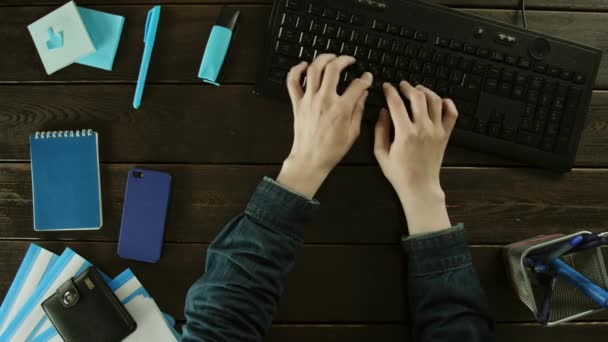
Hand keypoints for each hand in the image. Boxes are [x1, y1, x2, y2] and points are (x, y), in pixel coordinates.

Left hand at [276, 54, 372, 198]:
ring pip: (314, 70)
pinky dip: (296, 70)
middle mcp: (324, 100)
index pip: (356, 85)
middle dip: (344, 60)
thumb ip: (359, 110)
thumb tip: (363, 94)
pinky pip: (293, 82)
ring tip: (331, 57)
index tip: (367, 77)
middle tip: (349, 60)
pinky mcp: (297, 103)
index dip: (365, 79)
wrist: (310, 159)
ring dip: (323, 59)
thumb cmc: (331, 150)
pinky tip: (304, 65)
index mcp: (340, 109)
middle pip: (333, 69)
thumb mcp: (353, 132)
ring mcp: (309, 100)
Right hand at [374, 81, 458, 234]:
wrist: (419, 186)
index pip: (396, 104)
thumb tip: (382, 112)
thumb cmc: (399, 173)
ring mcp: (436, 131)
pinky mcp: (445, 135)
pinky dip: (447, 103)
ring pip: (435, 101)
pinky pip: (452, 114)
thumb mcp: (381, 153)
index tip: (387, 87)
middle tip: (402, 85)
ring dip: (426, 91)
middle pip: (417, 97)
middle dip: (408, 87)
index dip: (390, 91)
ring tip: (418, 90)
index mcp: (405, 133)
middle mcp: (423, 129)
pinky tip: (440, 101)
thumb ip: (380, 130)